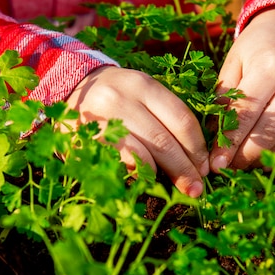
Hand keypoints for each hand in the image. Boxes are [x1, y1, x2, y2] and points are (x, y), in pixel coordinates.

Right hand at [66, 66, 209, 196]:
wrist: (69, 87)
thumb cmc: (118, 97)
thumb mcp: (142, 94)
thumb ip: (165, 118)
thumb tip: (195, 159)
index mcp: (143, 85)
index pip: (182, 119)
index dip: (197, 149)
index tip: (204, 168)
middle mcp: (122, 99)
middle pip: (164, 141)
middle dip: (184, 170)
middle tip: (195, 189)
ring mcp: (102, 120)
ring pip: (143, 156)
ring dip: (161, 176)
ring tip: (170, 185)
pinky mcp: (87, 140)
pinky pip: (118, 164)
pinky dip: (136, 174)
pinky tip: (142, 178)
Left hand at [211, 5, 274, 171]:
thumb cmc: (257, 48)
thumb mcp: (233, 64)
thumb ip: (223, 99)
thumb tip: (213, 140)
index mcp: (271, 64)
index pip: (246, 114)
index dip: (229, 144)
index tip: (216, 165)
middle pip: (269, 132)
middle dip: (245, 156)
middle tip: (230, 167)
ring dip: (264, 159)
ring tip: (246, 163)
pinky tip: (268, 158)